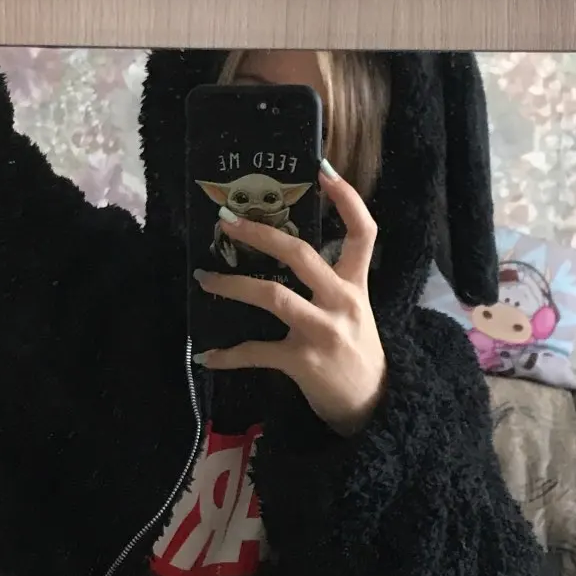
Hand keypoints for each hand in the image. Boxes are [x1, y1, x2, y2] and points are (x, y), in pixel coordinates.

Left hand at [194, 165, 385, 437]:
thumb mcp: (354, 309)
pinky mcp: (304, 362)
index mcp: (355, 285)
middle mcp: (342, 302)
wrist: (371, 405)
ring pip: (273, 296)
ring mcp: (323, 332)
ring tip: (204, 278)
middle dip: (260, 234)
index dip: (347, 199)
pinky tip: (206, 355)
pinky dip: (228, 355)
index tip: (322, 170)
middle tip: (226, 222)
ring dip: (231, 284)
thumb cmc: (355, 351)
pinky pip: (257, 352)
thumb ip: (330, 280)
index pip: (364, 233)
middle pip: (302, 255)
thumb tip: (283, 248)